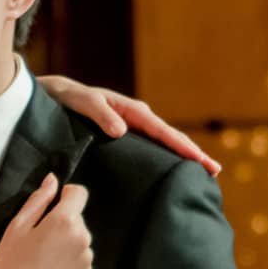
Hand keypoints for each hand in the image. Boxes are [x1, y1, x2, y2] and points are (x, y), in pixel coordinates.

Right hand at [0, 174, 92, 268]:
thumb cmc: (11, 264)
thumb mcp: (18, 225)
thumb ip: (39, 199)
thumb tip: (52, 181)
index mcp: (65, 221)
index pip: (79, 193)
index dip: (66, 195)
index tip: (52, 205)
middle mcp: (82, 237)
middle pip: (77, 217)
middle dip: (61, 221)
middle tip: (37, 238)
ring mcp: (86, 258)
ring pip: (79, 237)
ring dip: (66, 241)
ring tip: (42, 256)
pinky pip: (80, 256)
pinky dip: (69, 258)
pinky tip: (50, 268)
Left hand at [36, 78, 219, 176]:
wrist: (53, 95)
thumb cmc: (67, 98)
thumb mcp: (81, 102)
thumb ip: (100, 114)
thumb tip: (122, 131)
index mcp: (131, 111)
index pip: (162, 131)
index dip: (183, 146)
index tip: (200, 160)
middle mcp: (136, 119)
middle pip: (170, 138)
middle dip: (192, 153)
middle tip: (214, 171)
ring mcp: (133, 128)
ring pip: (163, 143)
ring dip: (182, 156)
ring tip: (202, 172)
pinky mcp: (125, 138)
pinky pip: (150, 148)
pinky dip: (165, 157)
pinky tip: (171, 171)